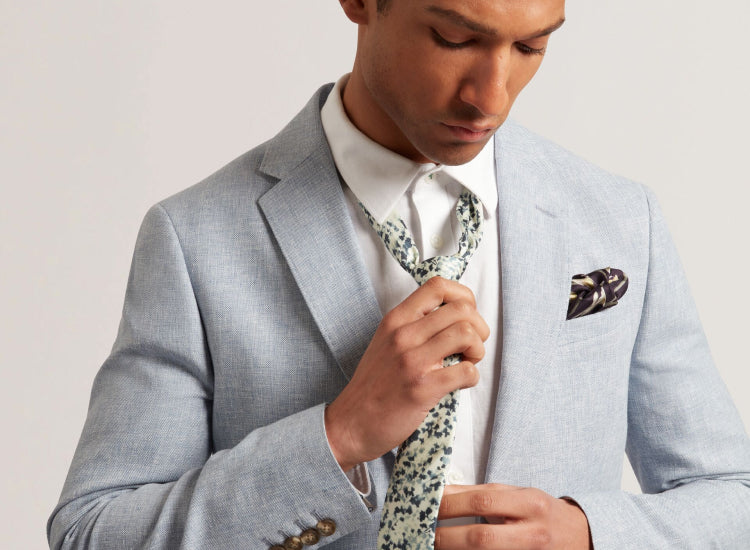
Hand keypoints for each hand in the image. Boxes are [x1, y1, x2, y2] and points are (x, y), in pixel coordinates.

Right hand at [325, 277, 488, 470]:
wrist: (352, 422)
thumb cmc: (374, 384)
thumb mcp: (386, 342)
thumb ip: (414, 325)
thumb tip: (454, 317)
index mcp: (395, 320)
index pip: (437, 286)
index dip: (463, 296)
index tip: (467, 315)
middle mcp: (403, 335)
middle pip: (462, 309)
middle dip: (479, 327)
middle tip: (473, 345)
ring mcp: (412, 361)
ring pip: (467, 334)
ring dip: (478, 350)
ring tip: (468, 362)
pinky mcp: (422, 388)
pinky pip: (466, 371)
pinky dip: (472, 376)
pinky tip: (461, 382)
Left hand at [435, 484, 591, 549]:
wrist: (581, 537)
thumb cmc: (542, 513)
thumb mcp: (519, 495)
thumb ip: (484, 495)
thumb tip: (442, 492)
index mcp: (529, 503)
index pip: (482, 501)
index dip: (450, 503)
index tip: (426, 503)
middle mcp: (532, 532)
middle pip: (481, 537)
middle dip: (446, 536)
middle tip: (423, 532)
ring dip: (455, 549)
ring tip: (433, 544)